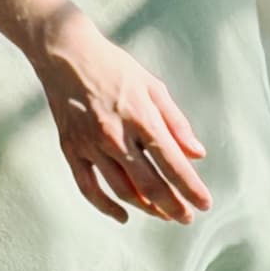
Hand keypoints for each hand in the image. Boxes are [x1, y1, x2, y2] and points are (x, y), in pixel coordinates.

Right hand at [29, 7, 211, 225]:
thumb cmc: (113, 67)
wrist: (65, 53)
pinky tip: (123, 215)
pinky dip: (106, 207)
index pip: (172, 163)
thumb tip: (197, 154)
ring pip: (122, 190)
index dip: (190, 188)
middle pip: (150, 184)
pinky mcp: (71, 149)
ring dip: (146, 208)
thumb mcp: (152, 86)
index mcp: (141, 117)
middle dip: (172, 206)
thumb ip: (176, 122)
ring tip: (163, 215)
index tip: (204, 204)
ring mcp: (90, 145)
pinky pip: (88, 188)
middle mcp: (116, 135)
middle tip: (186, 218)